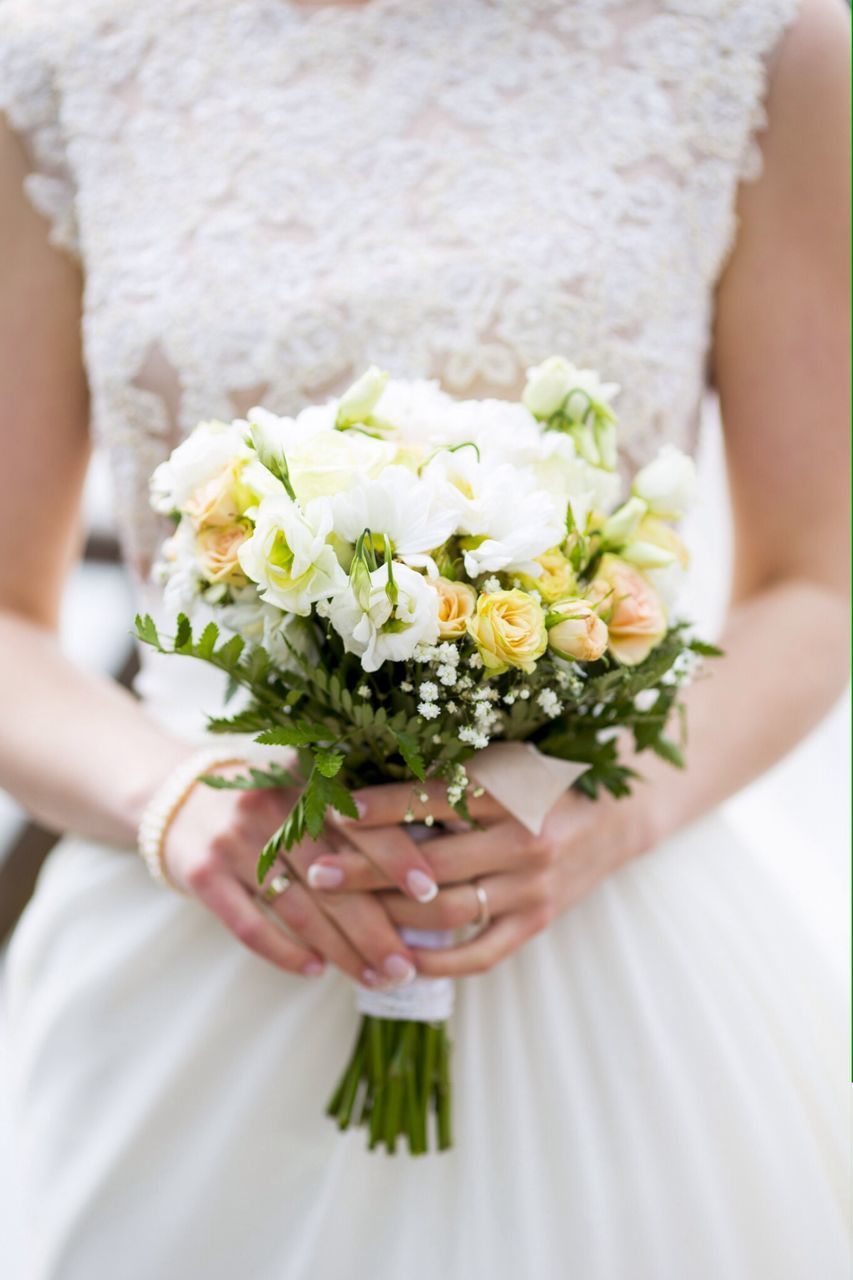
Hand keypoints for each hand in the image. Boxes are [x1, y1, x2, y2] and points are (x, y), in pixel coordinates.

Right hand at [162, 765, 423, 988]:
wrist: (176, 798)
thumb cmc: (268, 801)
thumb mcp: (306, 787)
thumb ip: (353, 815)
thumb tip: (424, 867)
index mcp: (305, 781)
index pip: (359, 821)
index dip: (396, 855)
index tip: (429, 891)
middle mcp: (271, 806)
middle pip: (333, 877)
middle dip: (376, 928)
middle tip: (407, 966)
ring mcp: (234, 841)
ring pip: (298, 908)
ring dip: (341, 951)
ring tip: (376, 979)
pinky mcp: (203, 875)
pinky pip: (250, 925)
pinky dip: (286, 953)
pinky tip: (317, 971)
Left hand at [306, 780, 658, 976]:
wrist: (617, 816)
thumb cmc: (544, 779)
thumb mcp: (505, 761)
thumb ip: (449, 773)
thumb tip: (366, 782)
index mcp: (514, 789)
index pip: (431, 800)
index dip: (377, 807)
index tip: (332, 809)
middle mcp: (526, 840)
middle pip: (428, 864)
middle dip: (365, 870)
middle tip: (317, 871)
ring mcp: (533, 888)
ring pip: (445, 913)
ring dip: (387, 917)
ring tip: (342, 915)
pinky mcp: (538, 923)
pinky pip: (479, 954)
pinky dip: (434, 962)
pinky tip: (394, 959)